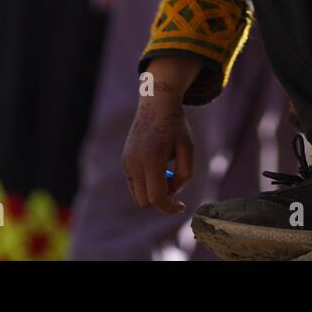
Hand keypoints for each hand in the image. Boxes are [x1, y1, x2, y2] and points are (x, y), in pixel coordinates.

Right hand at [123, 96, 193, 214]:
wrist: (156, 104)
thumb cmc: (175, 126)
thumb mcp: (187, 148)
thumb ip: (184, 174)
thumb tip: (172, 193)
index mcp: (150, 159)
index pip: (156, 197)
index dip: (170, 207)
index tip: (183, 206)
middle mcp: (134, 163)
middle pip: (145, 201)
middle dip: (162, 200)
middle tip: (176, 183)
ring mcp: (126, 162)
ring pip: (138, 195)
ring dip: (153, 192)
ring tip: (167, 171)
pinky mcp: (124, 160)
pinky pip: (135, 184)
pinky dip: (147, 183)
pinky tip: (158, 164)